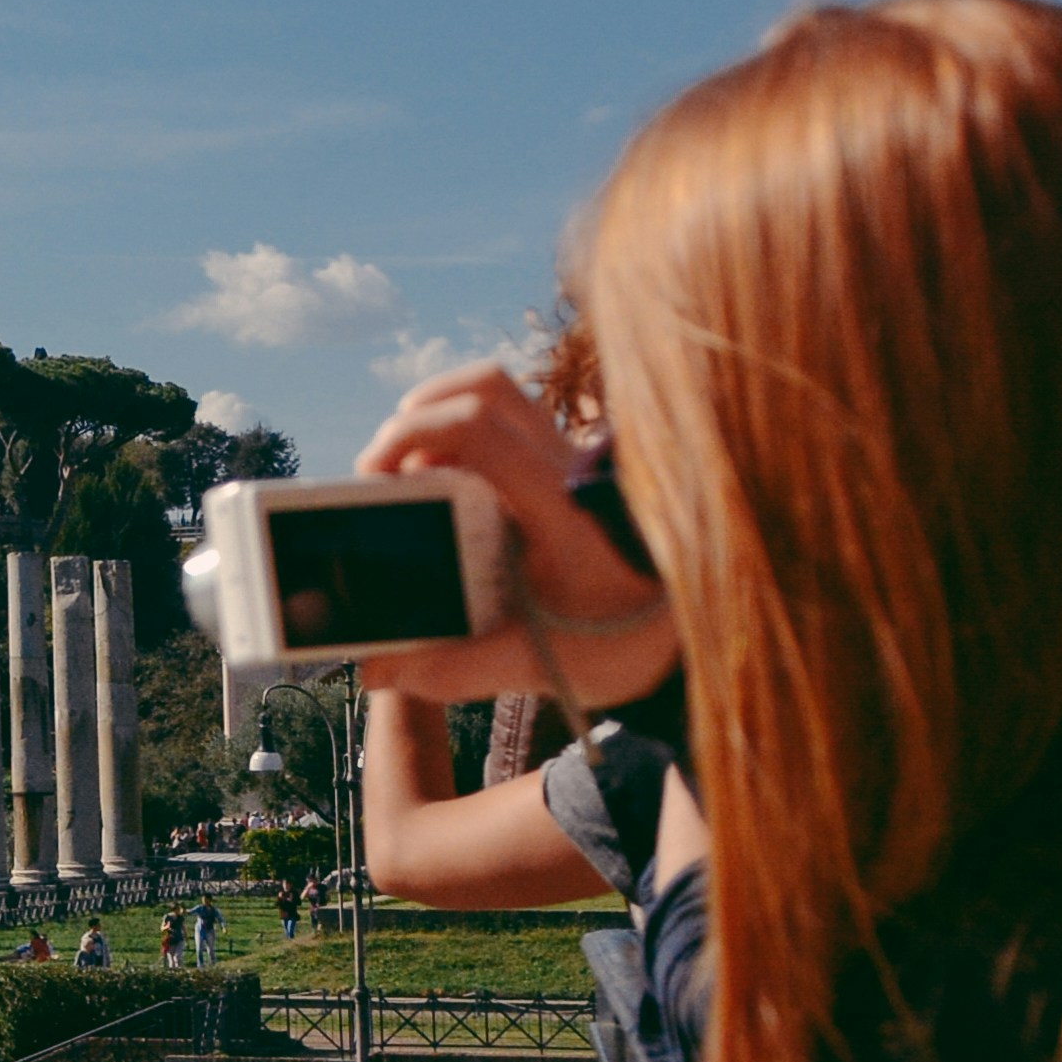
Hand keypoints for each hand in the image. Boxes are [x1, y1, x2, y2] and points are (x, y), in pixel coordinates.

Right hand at [355, 366, 677, 705]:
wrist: (687, 636)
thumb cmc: (620, 645)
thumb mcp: (534, 666)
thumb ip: (451, 669)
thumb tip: (373, 670)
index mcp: (559, 507)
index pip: (480, 431)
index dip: (413, 436)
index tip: (374, 477)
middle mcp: (567, 468)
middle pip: (485, 391)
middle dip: (414, 420)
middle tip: (381, 475)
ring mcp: (573, 458)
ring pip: (501, 392)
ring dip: (441, 414)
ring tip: (407, 467)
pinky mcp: (569, 464)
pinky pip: (512, 418)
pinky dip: (467, 431)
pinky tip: (447, 480)